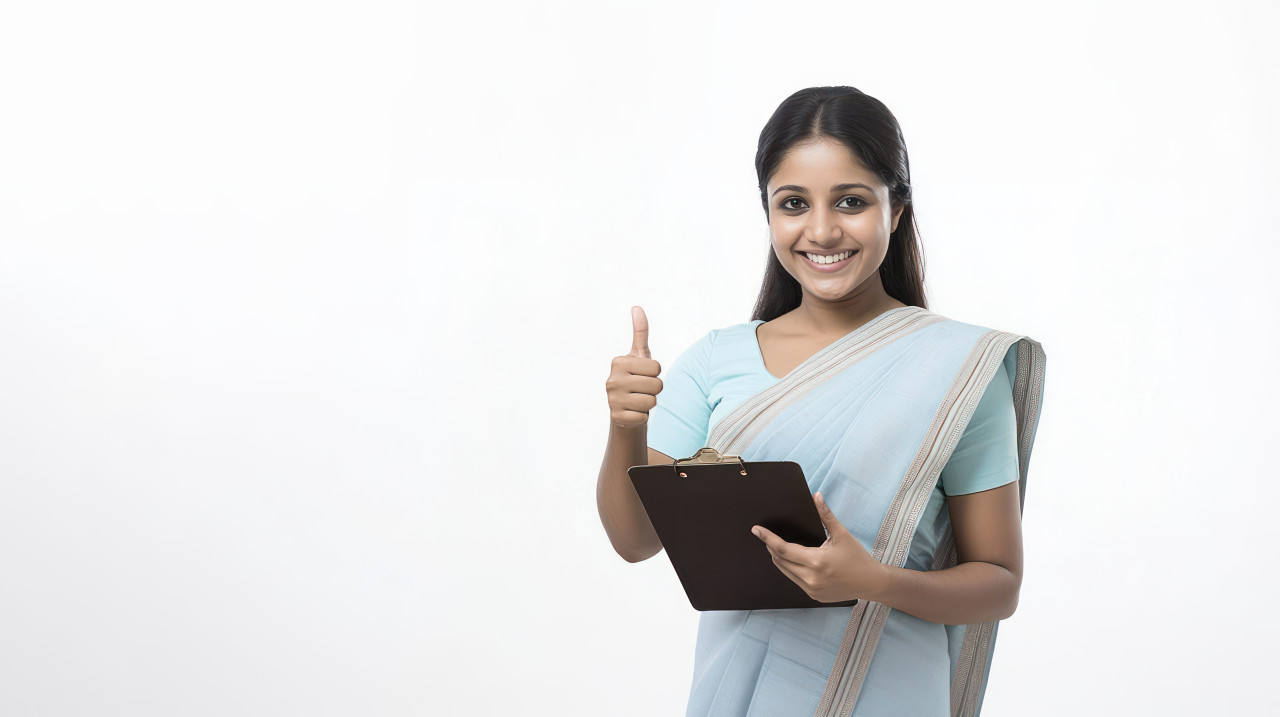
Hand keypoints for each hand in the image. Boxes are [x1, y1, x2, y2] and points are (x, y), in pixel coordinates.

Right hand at [605, 306, 662, 429]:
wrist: (625, 408)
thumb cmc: (636, 378)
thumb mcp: (639, 355)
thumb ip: (640, 332)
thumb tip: (637, 307)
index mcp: (618, 362)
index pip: (657, 367)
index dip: (656, 373)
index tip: (644, 375)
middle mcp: (612, 380)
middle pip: (657, 385)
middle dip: (655, 389)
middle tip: (642, 390)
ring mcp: (612, 399)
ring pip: (652, 401)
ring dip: (649, 403)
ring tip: (638, 400)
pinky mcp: (616, 417)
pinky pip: (644, 416)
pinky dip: (642, 416)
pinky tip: (633, 411)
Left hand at [751, 491, 886, 602]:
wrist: (870, 582)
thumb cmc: (857, 557)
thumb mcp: (842, 534)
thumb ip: (826, 515)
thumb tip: (816, 496)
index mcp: (817, 561)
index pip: (783, 549)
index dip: (768, 538)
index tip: (756, 530)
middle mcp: (811, 578)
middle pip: (780, 560)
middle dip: (771, 546)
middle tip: (765, 535)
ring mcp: (811, 589)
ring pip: (784, 571)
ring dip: (777, 558)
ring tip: (775, 546)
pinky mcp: (813, 596)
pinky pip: (794, 579)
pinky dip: (789, 568)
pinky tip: (790, 559)